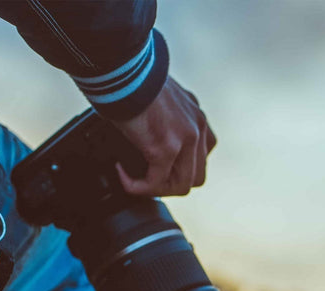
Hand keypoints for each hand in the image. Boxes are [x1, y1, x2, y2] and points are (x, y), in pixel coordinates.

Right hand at [111, 76, 216, 196]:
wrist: (121, 68)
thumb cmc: (130, 77)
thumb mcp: (156, 97)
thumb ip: (162, 115)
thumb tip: (147, 131)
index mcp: (197, 115)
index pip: (203, 155)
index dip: (181, 168)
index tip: (158, 167)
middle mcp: (198, 126)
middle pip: (197, 175)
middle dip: (171, 183)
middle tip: (145, 178)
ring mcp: (186, 138)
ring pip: (181, 185)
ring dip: (156, 188)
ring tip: (134, 180)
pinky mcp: (166, 147)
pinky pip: (155, 182)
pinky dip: (137, 185)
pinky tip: (122, 174)